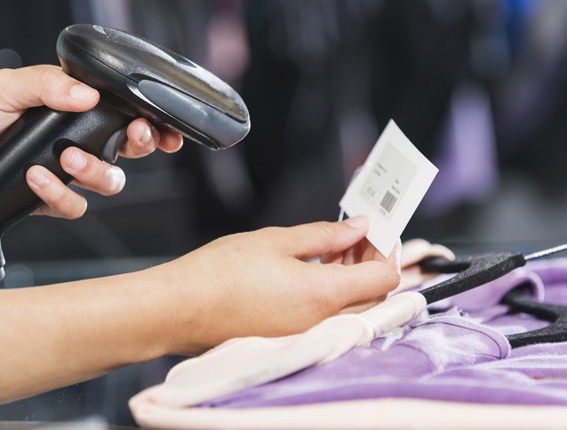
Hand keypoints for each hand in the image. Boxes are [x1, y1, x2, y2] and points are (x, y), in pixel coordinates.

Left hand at [0, 65, 182, 217]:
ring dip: (95, 170)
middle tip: (135, 137)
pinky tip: (36, 179)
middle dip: (142, 143)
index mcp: (67, 106)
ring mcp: (62, 170)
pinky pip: (75, 205)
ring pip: (109, 180)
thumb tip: (87, 93)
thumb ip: (46, 85)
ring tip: (67, 158)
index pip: (120, 109)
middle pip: (128, 146)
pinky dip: (60, 194)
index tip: (161, 123)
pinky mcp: (48, 198)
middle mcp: (72, 137)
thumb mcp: (1, 87)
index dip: (148, 118)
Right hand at [156, 216, 399, 352]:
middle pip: (373, 296)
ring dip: (353, 277)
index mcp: (323, 296)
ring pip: (351, 308)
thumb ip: (325, 234)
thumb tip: (358, 227)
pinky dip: (331, 293)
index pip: (384, 278)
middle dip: (372, 262)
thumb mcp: (277, 240)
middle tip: (356, 235)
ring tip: (334, 247)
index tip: (377, 231)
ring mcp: (306, 335)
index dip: (387, 250)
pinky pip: (327, 317)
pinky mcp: (290, 338)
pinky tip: (314, 268)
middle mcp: (321, 323)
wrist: (178, 309)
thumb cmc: (219, 274)